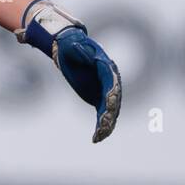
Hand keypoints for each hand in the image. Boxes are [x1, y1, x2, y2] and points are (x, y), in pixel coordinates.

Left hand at [52, 26, 121, 143]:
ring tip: (100, 136)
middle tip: (105, 124)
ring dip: (106, 123)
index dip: (111, 92)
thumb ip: (79, 50)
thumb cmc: (71, 45)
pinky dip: (100, 126)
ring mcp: (105, 90)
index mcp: (106, 66)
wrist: (70, 48)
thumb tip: (84, 53)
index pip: (111, 81)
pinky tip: (96, 138)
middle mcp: (110, 80)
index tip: (110, 102)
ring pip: (110, 109)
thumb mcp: (73, 46)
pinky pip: (102, 114)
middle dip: (110, 112)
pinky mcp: (98, 98)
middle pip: (114, 98)